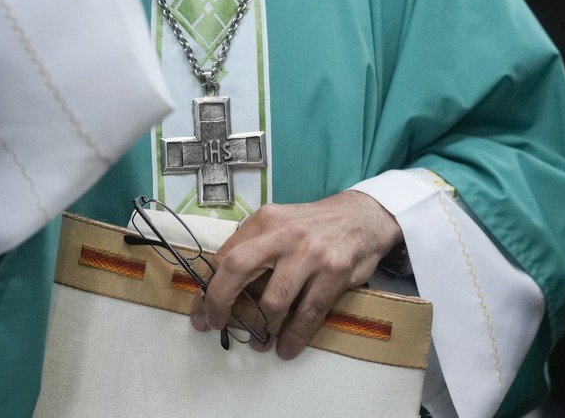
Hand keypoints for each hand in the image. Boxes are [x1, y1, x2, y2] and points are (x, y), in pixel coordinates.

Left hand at [190, 191, 402, 360]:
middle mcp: (283, 234)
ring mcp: (309, 254)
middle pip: (238, 268)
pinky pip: (308, 312)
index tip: (202, 312)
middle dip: (221, 302)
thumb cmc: (313, 226)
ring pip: (274, 300)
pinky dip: (295, 335)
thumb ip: (254, 246)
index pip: (225, 255)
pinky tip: (286, 348)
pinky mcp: (333, 273)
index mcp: (264, 221)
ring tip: (259, 342)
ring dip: (263, 328)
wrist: (362, 217)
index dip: (208, 287)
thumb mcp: (279, 223)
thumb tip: (221, 284)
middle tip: (216, 325)